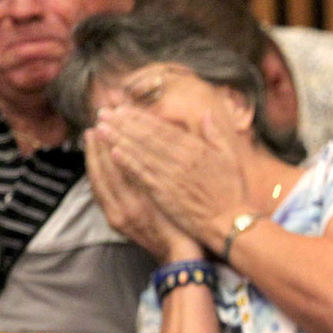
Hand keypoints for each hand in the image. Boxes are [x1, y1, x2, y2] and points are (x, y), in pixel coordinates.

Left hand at [94, 106, 250, 252]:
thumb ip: (216, 135)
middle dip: (123, 123)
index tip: (122, 109)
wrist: (230, 222)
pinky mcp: (165, 194)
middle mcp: (182, 159)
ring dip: (119, 139)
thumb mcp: (230, 158)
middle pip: (147, 137)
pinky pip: (142, 176)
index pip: (162, 128)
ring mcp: (172, 177)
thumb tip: (207, 114)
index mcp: (197, 148)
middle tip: (103, 113)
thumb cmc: (231, 193)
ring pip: (141, 153)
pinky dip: (128, 163)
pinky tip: (113, 153)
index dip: (140, 117)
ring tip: (101, 129)